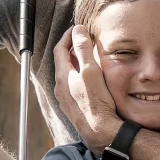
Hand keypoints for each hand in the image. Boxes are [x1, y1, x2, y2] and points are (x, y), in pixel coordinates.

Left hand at [52, 25, 122, 151]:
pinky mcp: (73, 106)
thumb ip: (83, 49)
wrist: (99, 131)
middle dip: (72, 49)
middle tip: (84, 41)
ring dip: (76, 63)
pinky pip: (72, 85)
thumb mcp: (91, 70)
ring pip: (67, 74)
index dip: (68, 37)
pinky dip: (78, 76)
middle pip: (63, 62)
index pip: (60, 49)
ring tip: (88, 57)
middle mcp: (60, 87)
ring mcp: (65, 98)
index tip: (77, 29)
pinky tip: (90, 79)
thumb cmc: (96, 101)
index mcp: (62, 75)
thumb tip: (77, 30)